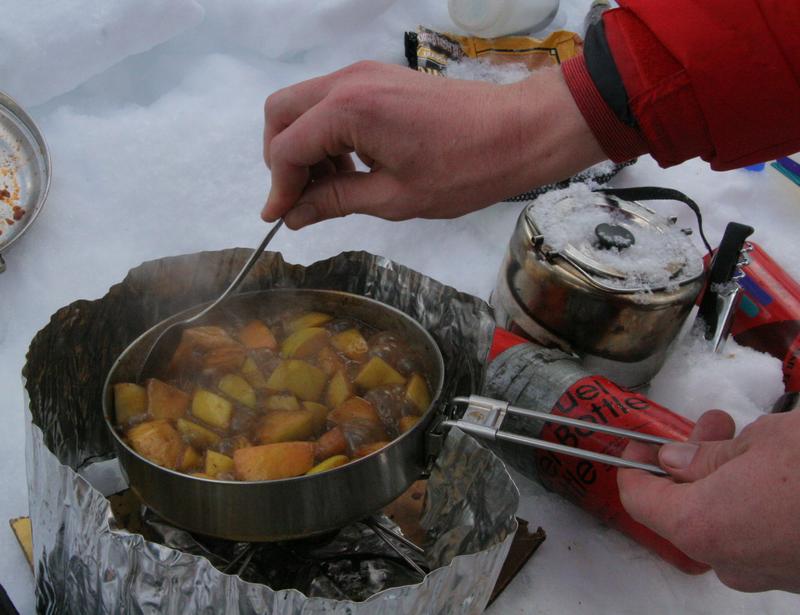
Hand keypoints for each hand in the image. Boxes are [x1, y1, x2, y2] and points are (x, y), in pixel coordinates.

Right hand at [262, 60, 604, 228]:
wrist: (518, 132)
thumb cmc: (464, 171)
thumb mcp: (394, 197)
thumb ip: (336, 200)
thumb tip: (294, 215)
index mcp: (350, 110)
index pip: (288, 148)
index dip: (279, 188)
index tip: (279, 219)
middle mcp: (348, 81)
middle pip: (281, 112)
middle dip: (281, 158)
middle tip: (300, 197)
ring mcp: (364, 74)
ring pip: (304, 104)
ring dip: (304, 145)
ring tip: (332, 186)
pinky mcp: (379, 77)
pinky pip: (331, 101)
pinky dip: (327, 132)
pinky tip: (352, 166)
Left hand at [618, 409, 799, 592]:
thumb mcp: (763, 444)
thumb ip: (708, 455)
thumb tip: (676, 458)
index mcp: (703, 527)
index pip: (640, 499)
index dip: (635, 466)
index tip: (639, 441)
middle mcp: (729, 562)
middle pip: (685, 509)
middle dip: (693, 461)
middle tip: (712, 425)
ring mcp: (766, 575)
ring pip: (725, 521)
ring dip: (727, 478)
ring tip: (754, 437)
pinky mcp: (797, 577)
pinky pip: (759, 536)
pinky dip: (756, 503)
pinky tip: (781, 472)